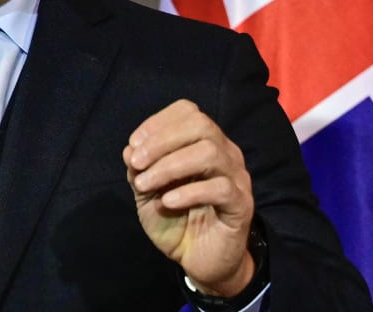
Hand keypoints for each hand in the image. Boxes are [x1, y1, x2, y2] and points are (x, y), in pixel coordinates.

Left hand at [122, 99, 254, 296]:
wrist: (197, 261)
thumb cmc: (174, 220)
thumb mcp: (146, 192)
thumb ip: (138, 169)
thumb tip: (130, 148)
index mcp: (203, 143)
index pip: (188, 112)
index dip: (158, 122)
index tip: (134, 145)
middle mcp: (225, 153)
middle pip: (201, 125)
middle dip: (161, 141)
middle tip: (136, 164)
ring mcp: (236, 177)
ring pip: (210, 152)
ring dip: (169, 166)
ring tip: (145, 185)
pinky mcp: (242, 204)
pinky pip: (220, 188)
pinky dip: (189, 191)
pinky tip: (168, 201)